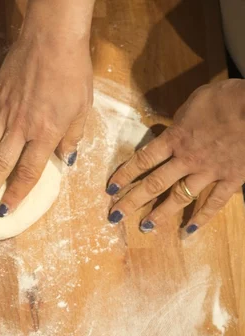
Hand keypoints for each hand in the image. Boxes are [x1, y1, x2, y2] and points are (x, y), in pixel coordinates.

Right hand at [0, 0, 94, 216]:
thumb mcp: (82, 108)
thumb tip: (65, 160)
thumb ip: (72, 137)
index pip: (28, 172)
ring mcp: (4, 110)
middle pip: (1, 164)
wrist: (53, 39)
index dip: (15, 194)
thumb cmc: (73, 73)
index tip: (4, 211)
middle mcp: (21, 127)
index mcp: (45, 133)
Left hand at [106, 79, 244, 234]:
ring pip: (179, 197)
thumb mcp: (195, 101)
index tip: (110, 188)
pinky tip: (189, 231)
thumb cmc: (226, 98)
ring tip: (145, 228)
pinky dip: (202, 218)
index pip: (142, 160)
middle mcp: (187, 159)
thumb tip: (175, 127)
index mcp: (175, 138)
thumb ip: (181, 119)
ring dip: (161, 214)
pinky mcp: (232, 179)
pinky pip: (215, 202)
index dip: (125, 175)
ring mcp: (209, 172)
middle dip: (132, 201)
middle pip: (154, 184)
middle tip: (115, 216)